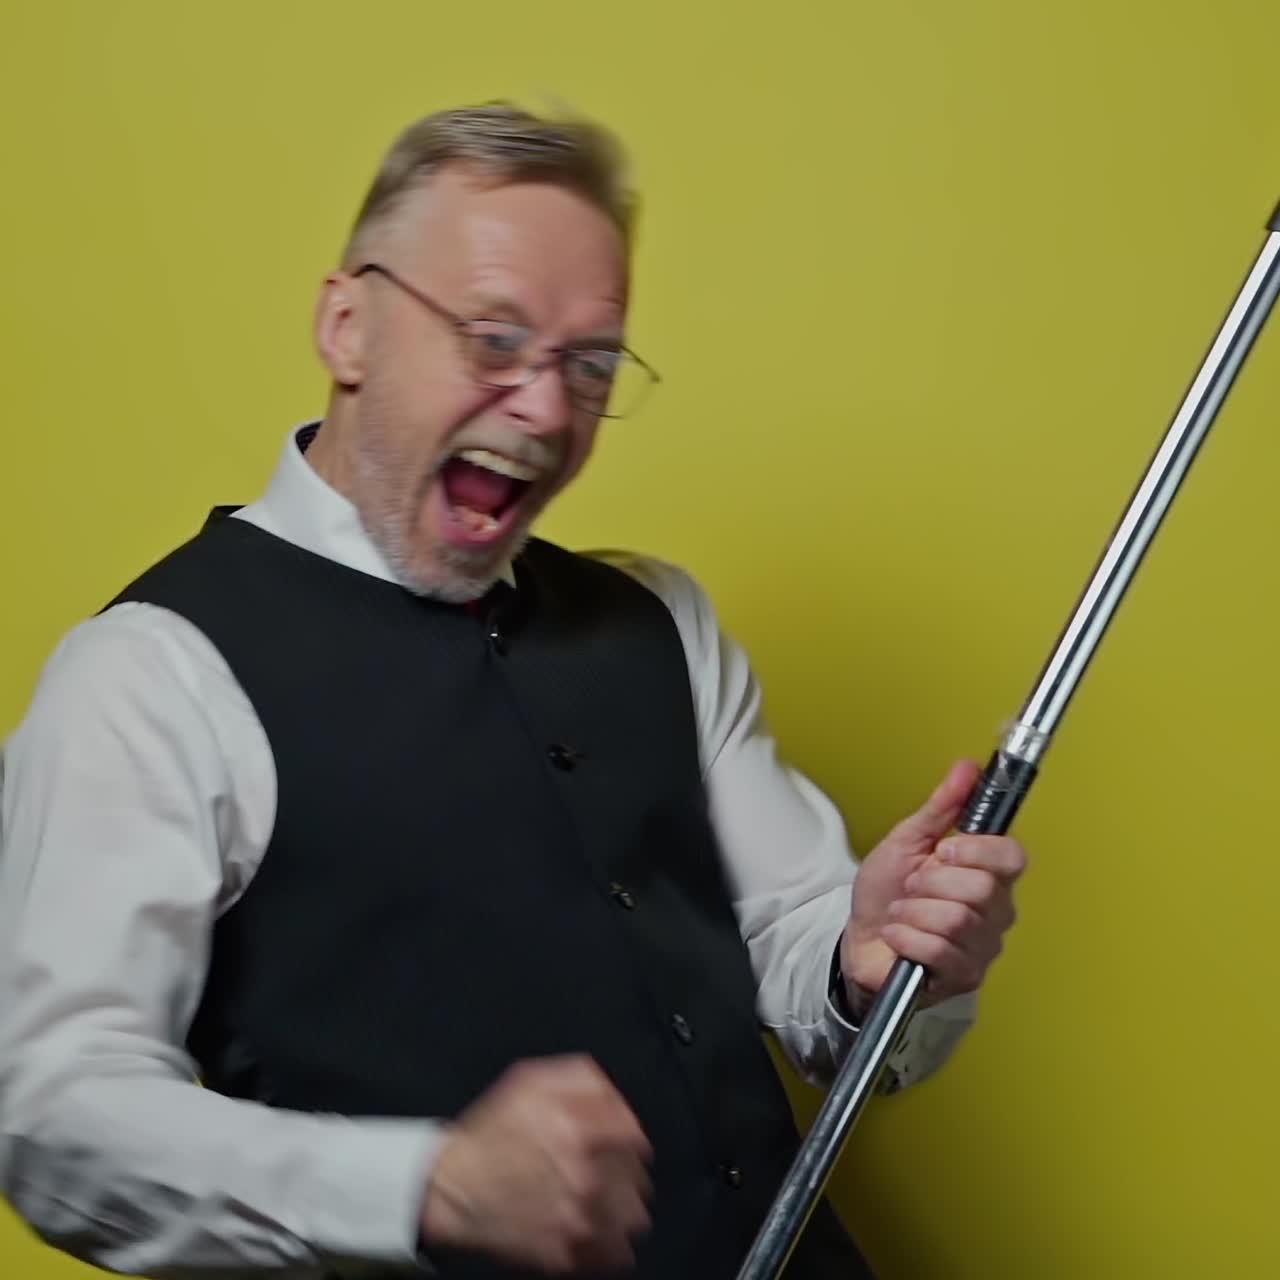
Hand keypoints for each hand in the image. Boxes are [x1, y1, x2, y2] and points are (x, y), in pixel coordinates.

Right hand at [420, 1056, 652, 1272]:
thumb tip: (614, 1095)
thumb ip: (582, 1078)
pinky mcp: (565, 1252)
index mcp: (577, 1130)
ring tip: (601, 1199)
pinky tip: (594, 1225)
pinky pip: (614, 1253)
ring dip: (621, 1206)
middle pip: (637, 1176)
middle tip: (604, 1167)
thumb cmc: (490, 1134)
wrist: (454, 1188)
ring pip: (632, 1216)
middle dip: (623, 1169)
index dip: (627, 1135)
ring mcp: (575, 1219)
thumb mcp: (531, 1082)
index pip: (633, 1135)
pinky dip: (611, 1241)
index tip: (621, 1140)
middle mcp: (582, 1176)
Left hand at [840, 760, 1026, 1007]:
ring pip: (957, 919)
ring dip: (913, 911)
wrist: (861, 937)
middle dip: (930, 883)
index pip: (1013, 856)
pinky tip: (898, 936)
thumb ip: (942, 806)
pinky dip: (906, 937)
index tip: (942, 850)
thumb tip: (968, 766)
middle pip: (982, 888)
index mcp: (989, 872)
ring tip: (901, 912)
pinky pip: (939, 951)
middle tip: (911, 886)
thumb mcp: (907, 840)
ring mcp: (983, 945)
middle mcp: (996, 910)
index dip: (977, 850)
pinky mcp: (964, 976)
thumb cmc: (887, 890)